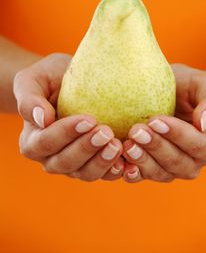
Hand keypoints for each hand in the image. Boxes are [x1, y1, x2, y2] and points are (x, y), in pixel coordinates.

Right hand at [13, 53, 123, 180]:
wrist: (71, 83)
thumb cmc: (50, 78)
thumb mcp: (33, 79)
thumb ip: (29, 98)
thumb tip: (42, 119)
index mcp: (32, 140)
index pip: (45, 142)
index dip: (65, 134)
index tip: (88, 119)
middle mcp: (50, 158)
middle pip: (65, 163)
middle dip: (86, 149)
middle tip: (106, 132)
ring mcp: (74, 165)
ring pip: (85, 173)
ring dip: (102, 162)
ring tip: (118, 145)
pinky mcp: (94, 165)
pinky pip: (105, 175)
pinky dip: (116, 170)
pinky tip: (130, 162)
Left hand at [122, 64, 205, 182]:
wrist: (167, 92)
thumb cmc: (187, 86)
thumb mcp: (204, 85)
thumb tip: (205, 123)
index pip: (197, 145)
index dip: (177, 135)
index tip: (156, 120)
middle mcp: (192, 162)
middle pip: (177, 162)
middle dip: (155, 147)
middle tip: (136, 130)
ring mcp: (170, 169)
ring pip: (159, 173)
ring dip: (142, 160)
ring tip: (127, 144)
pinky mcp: (149, 170)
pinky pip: (141, 177)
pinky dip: (130, 172)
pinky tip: (119, 163)